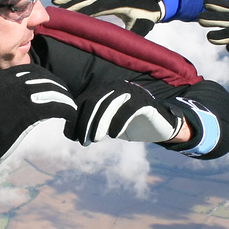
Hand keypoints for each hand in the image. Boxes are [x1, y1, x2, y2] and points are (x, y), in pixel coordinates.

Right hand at [0, 65, 77, 174]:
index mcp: (6, 75)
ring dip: (66, 100)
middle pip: (47, 79)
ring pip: (55, 92)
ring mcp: (24, 94)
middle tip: (67, 98)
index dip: (48, 79)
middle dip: (60, 88)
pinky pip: (57, 106)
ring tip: (71, 108)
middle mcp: (16, 81)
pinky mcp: (31, 110)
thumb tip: (23, 88)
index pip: (35, 71)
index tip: (55, 87)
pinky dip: (68, 110)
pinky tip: (71, 115)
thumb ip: (7, 87)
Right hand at [51, 0, 164, 35]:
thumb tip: (121, 50)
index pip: (98, 6)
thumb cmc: (147, 18)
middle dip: (72, 2)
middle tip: (56, 8)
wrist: (153, 3)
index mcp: (120, 2)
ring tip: (55, 0)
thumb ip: (131, 38)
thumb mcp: (141, 29)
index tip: (70, 14)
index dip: (84, 9)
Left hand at [70, 80, 184, 144]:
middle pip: (95, 101)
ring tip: (95, 139)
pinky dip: (119, 122)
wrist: (159, 127)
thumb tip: (69, 133)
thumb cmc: (129, 126)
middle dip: (85, 122)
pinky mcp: (145, 102)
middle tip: (83, 141)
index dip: (76, 118)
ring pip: (110, 104)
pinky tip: (113, 135)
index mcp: (105, 91)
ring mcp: (132, 92)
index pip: (85, 101)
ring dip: (99, 123)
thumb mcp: (108, 125)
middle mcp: (117, 87)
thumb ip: (91, 124)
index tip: (71, 137)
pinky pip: (130, 109)